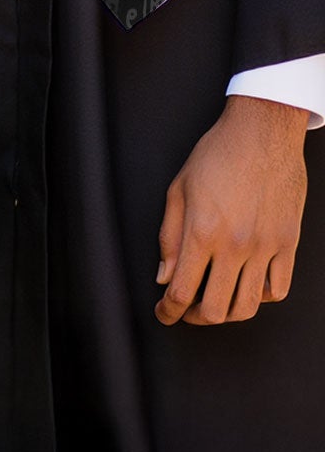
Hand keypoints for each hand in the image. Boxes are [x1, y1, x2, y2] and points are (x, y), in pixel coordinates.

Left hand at [156, 94, 307, 325]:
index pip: (182, 290)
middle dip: (194, 318)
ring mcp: (266, 248)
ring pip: (249, 306)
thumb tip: (164, 276)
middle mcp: (236, 246)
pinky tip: (246, 287)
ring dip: (227, 314)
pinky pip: (278, 289)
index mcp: (202, 231)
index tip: (163, 314)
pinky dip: (260, 297)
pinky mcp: (288, 245)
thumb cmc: (216, 155)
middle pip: (216, 309)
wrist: (262, 134)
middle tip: (184, 311)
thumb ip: (169, 237)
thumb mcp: (178, 189)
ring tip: (213, 305)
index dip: (168, 310)